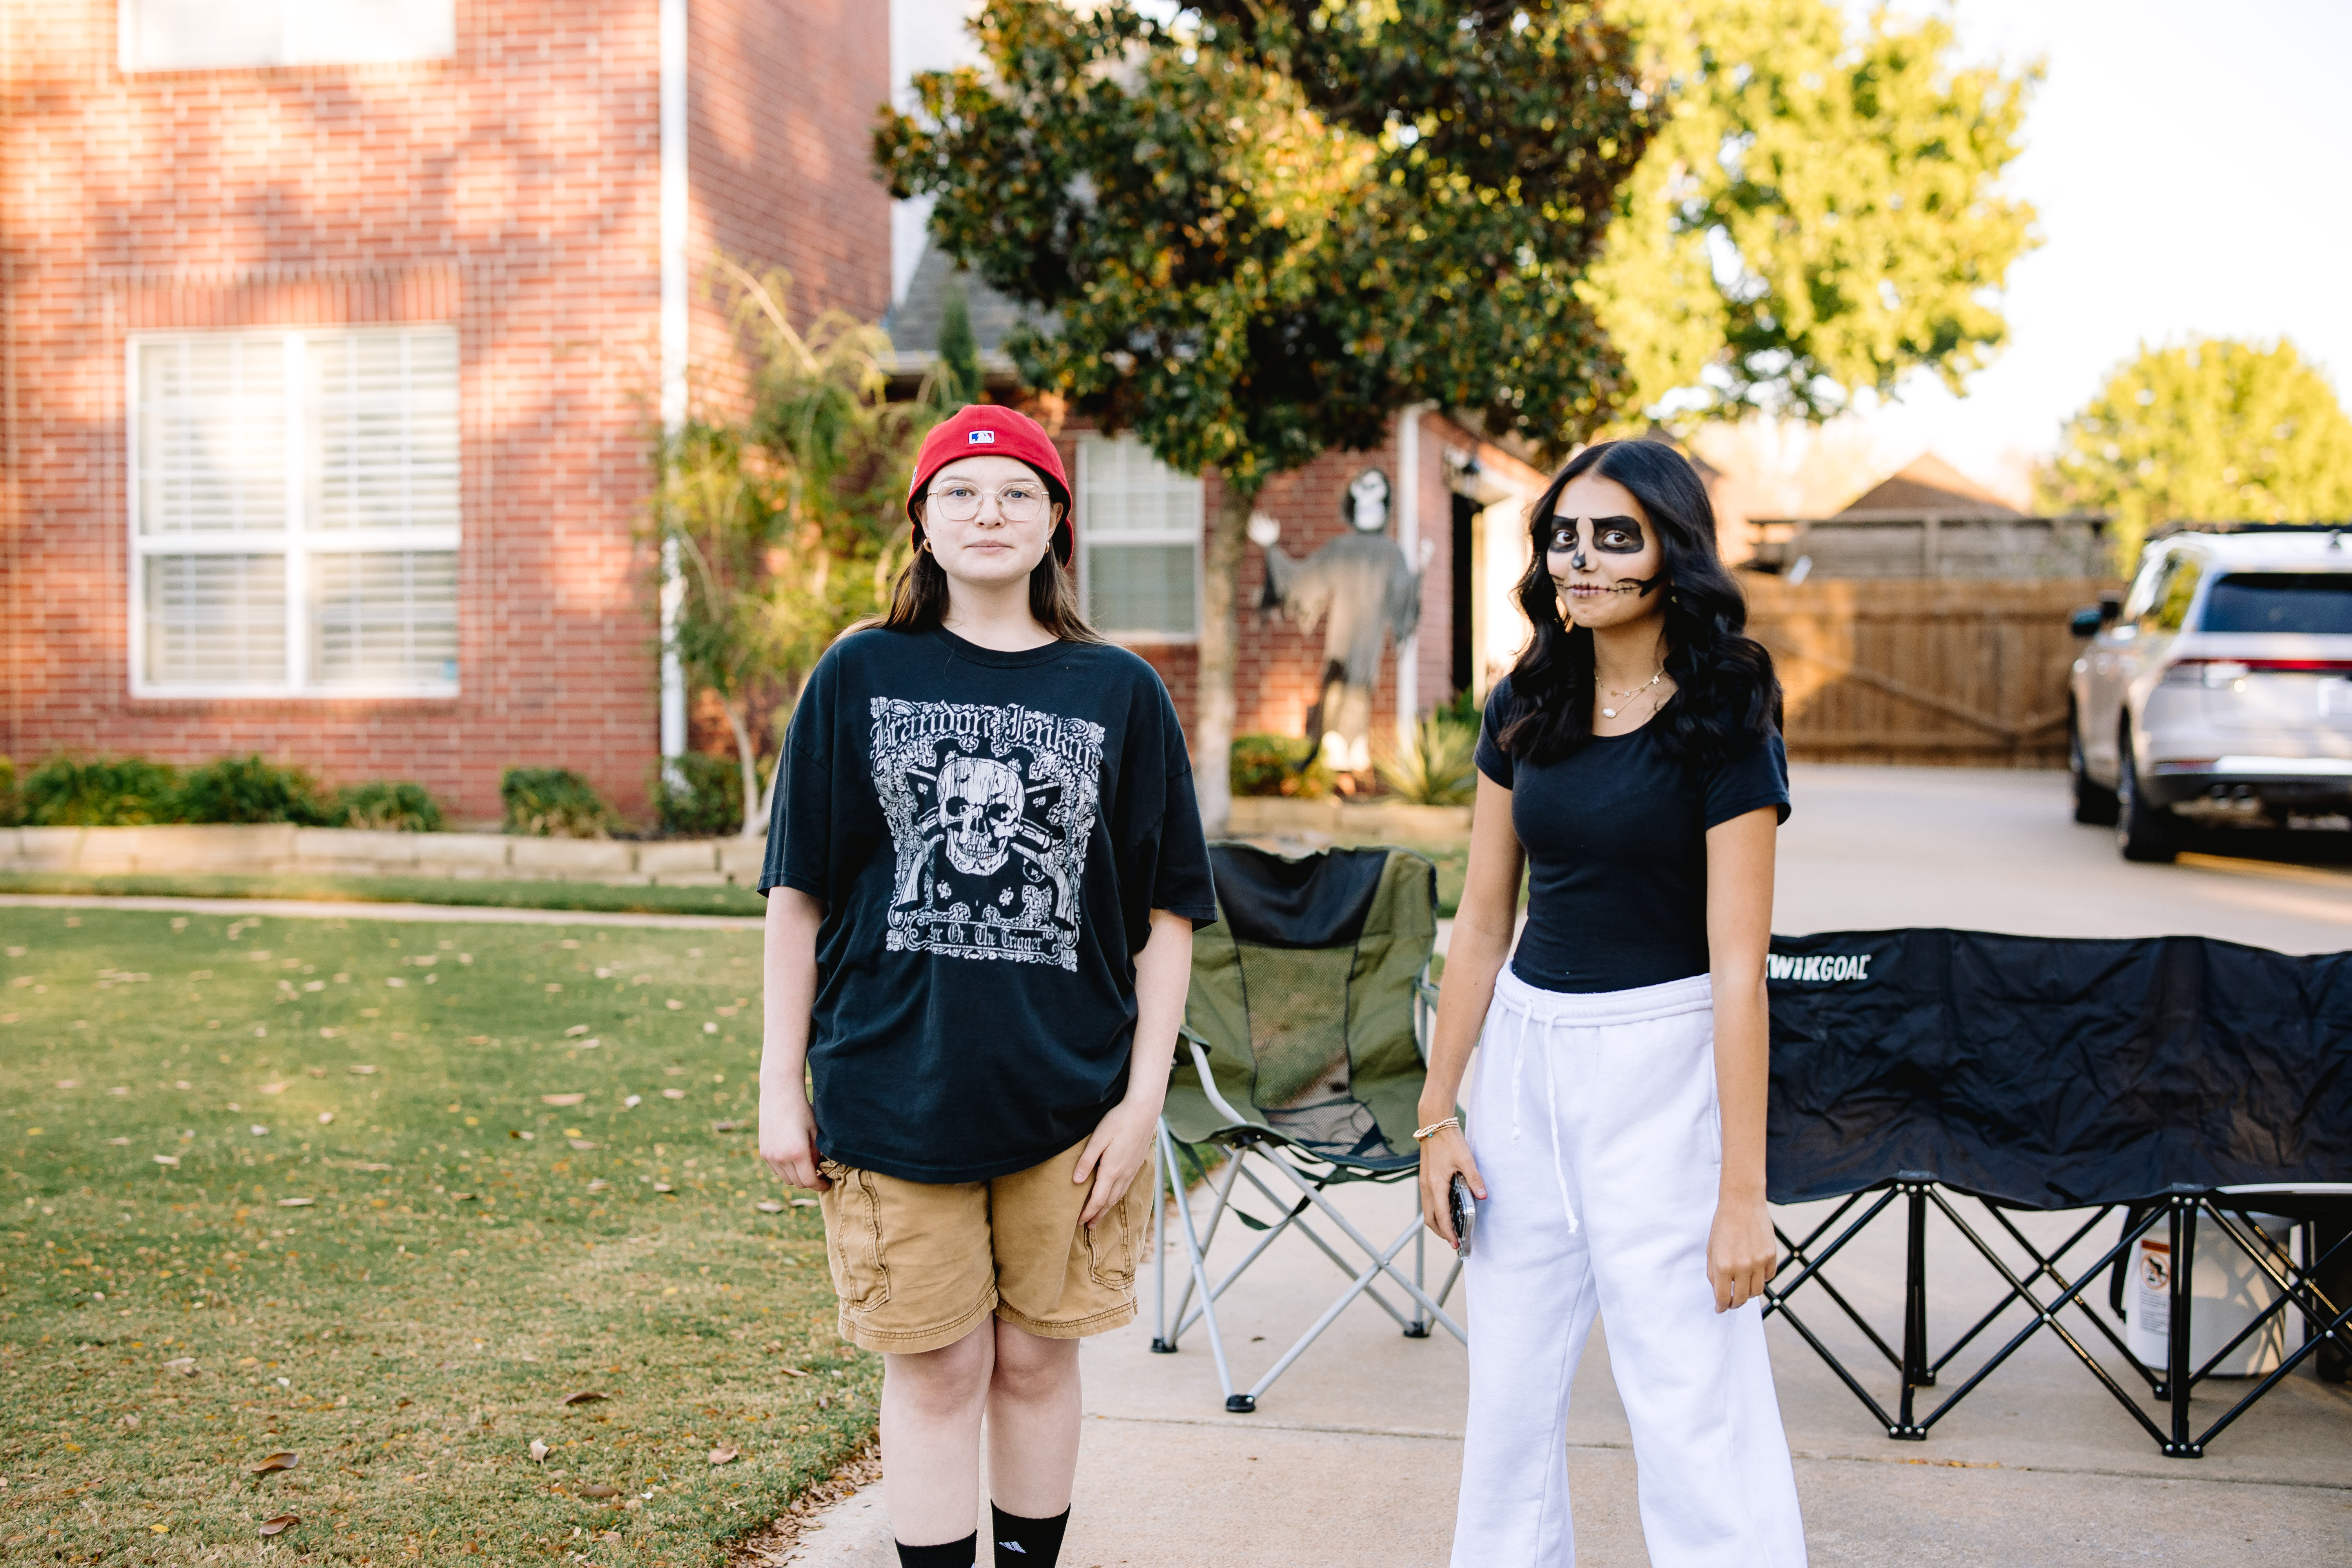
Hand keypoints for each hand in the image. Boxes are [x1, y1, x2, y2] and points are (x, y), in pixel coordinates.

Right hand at [758, 1088, 827, 1191]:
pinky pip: (777, 1170)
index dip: (820, 1185)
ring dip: (797, 1176)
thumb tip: (820, 1170)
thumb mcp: (815, 1132)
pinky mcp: (764, 1153)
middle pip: (797, 1182)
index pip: (809, 1182)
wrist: (779, 1096)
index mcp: (798, 1153)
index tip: (827, 1182)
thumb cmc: (802, 1111)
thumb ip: (818, 1155)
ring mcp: (770, 1156)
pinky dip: (786, 1169)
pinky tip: (794, 1158)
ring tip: (807, 1166)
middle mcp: (781, 1158)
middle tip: (819, 1174)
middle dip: (810, 1181)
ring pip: (786, 1178)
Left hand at [1074, 1099, 1159, 1226]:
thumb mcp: (1097, 1138)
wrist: (1144, 1111)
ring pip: (1118, 1195)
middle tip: (1087, 1225)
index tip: (1078, 1222)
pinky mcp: (1137, 1163)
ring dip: (1107, 1208)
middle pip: (1108, 1201)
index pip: (1097, 1199)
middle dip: (1097, 1215)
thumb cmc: (1118, 1121)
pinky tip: (1113, 1195)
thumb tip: (1076, 1181)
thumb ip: (1087, 1161)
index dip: (1087, 1212)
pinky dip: (1117, 1197)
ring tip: (1098, 1215)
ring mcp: (1132, 1169)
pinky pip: (1125, 1187)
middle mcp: (1123, 1174)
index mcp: (1111, 1170)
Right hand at [1416, 1124, 1484, 1248]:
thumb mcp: (1466, 1159)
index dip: (1448, 1232)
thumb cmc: (1449, 1141)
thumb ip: (1474, 1179)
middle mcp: (1427, 1186)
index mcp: (1436, 1184)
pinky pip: (1428, 1202)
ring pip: (1427, 1210)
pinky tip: (1446, 1210)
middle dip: (1441, 1232)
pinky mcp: (1425, 1178)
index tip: (1455, 1243)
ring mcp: (1424, 1183)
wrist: (1433, 1125)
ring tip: (1451, 1229)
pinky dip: (1435, 1211)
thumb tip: (1483, 1196)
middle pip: (1429, 1218)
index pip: (1441, 1215)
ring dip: (1437, 1223)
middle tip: (1454, 1241)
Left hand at [1707, 1193, 1776, 1311]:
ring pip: (1757, 1291)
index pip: (1723, 1298)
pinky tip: (1754, 1272)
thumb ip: (1713, 1273)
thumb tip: (1719, 1293)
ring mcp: (1758, 1261)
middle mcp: (1742, 1266)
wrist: (1742, 1203)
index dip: (1721, 1307)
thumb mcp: (1711, 1250)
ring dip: (1749, 1292)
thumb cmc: (1722, 1225)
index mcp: (1722, 1265)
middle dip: (1735, 1303)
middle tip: (1732, 1302)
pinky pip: (1768, 1276)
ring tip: (1743, 1286)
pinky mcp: (1771, 1255)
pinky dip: (1761, 1278)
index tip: (1720, 1309)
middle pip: (1742, 1299)